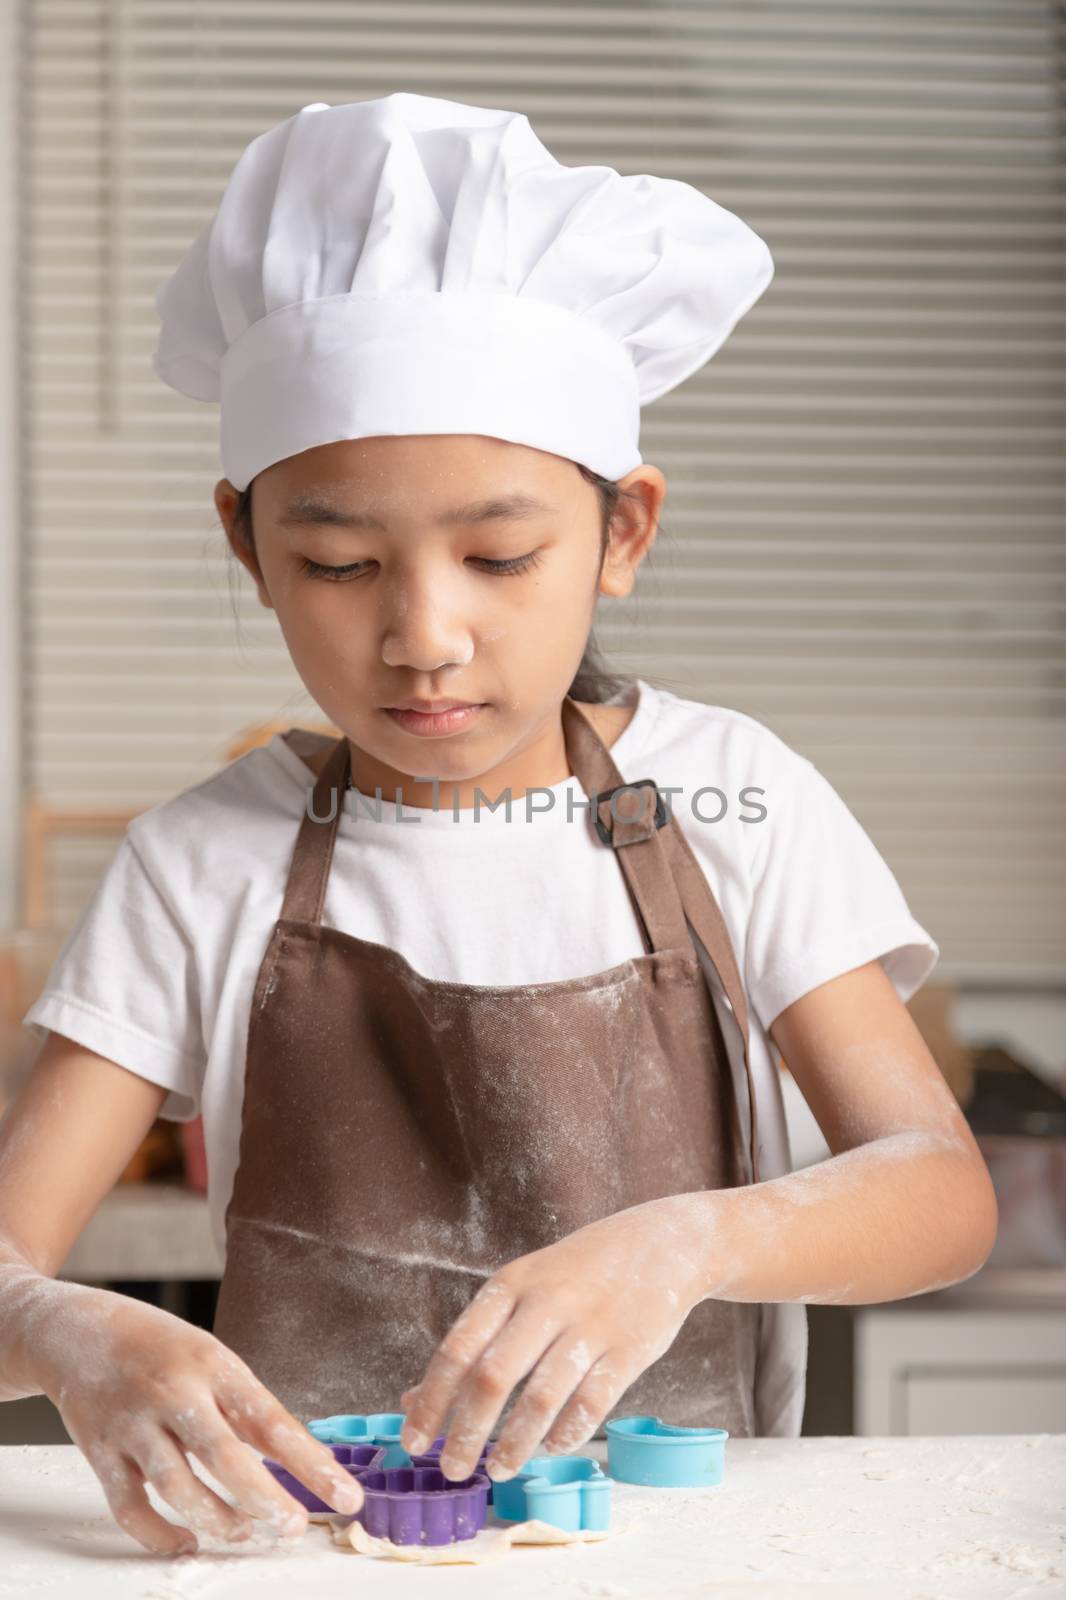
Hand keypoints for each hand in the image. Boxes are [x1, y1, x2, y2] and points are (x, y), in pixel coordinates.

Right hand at [29, 1280, 363, 1555]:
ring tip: (248, 1536)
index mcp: (213, 1364)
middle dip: (266, 1502)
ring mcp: (133, 1425)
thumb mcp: (210, 1358)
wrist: (75, 1331)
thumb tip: (295, 1460)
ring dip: (220, 1523)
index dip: (312, 1465)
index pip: (272, 1421)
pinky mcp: (99, 1452)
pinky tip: (188, 1541)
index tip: (347, 1496)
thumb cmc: (157, 1347)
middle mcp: (174, 1393)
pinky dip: (160, 1535)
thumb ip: (244, 1408)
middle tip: (294, 1528)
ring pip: (179, 1490)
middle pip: (225, 1459)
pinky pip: (131, 1508)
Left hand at [398, 1192, 712, 1480]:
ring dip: (514, 1444)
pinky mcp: (630, 1349)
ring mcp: (591, 1325)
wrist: (663, 1242)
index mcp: (512, 1283)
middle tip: (453, 1470)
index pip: (458, 1348)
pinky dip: (566, 1434)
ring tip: (499, 1470)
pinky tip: (551, 1447)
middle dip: (466, 1432)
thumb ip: (476, 1338)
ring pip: (542, 1398)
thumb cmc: (578, 1273)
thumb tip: (414, 1398)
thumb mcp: (523, 1287)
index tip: (413, 1442)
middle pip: (493, 1377)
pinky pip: (591, 1404)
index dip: (431, 1400)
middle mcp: (547, 1302)